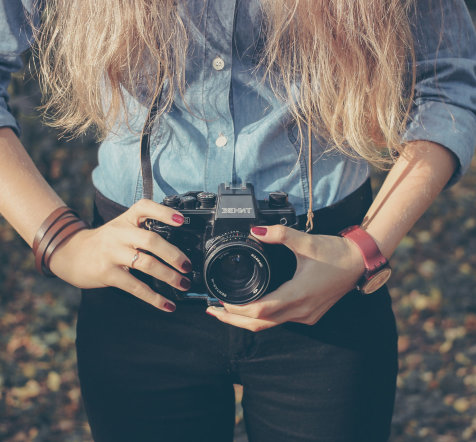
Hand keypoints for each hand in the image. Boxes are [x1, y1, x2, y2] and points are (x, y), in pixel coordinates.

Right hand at [48, 199, 192, 311]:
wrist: (71, 253)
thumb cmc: (105, 241)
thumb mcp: (121, 227)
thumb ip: (143, 230)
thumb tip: (178, 249)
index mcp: (126, 219)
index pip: (145, 207)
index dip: (164, 212)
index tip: (181, 220)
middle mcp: (119, 233)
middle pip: (151, 240)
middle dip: (173, 254)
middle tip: (187, 266)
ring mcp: (112, 253)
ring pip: (146, 264)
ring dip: (169, 276)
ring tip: (183, 283)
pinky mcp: (108, 273)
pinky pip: (135, 287)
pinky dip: (154, 298)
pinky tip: (167, 305)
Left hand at [206, 225, 365, 330]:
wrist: (360, 262)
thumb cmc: (336, 253)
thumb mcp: (306, 241)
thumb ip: (279, 234)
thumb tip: (256, 231)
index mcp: (298, 294)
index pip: (260, 310)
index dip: (237, 308)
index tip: (220, 300)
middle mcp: (301, 310)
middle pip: (259, 324)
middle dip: (233, 320)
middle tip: (212, 310)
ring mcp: (306, 315)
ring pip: (269, 325)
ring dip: (246, 320)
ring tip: (226, 311)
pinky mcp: (309, 314)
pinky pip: (280, 321)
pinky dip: (262, 317)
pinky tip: (252, 308)